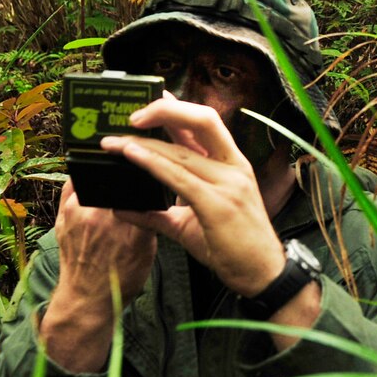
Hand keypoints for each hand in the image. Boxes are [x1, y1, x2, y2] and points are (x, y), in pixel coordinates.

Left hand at [41, 179, 156, 371]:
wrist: (87, 299)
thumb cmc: (120, 277)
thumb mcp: (148, 249)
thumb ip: (148, 219)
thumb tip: (147, 195)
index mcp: (130, 225)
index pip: (140, 187)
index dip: (143, 182)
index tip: (145, 183)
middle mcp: (103, 216)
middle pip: (116, 180)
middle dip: (124, 181)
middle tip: (128, 190)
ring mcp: (79, 214)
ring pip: (94, 180)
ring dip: (103, 182)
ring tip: (110, 196)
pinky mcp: (62, 216)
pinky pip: (71, 186)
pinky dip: (81, 183)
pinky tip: (90, 192)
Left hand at [100, 96, 285, 298]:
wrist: (263, 276)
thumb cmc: (233, 249)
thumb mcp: (191, 224)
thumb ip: (159, 213)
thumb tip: (123, 207)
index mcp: (232, 166)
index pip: (204, 125)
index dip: (177, 108)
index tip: (149, 100)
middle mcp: (234, 167)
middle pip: (202, 120)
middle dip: (165, 109)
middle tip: (129, 114)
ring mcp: (229, 184)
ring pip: (182, 151)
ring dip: (143, 142)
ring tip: (113, 142)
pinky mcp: (219, 205)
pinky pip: (180, 178)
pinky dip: (152, 163)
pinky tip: (131, 155)